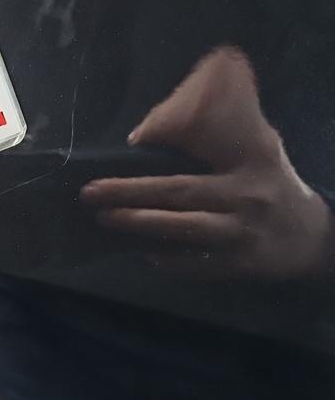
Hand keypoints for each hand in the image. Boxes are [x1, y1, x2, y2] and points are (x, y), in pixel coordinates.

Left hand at [80, 47, 334, 280]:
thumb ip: (215, 138)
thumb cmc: (267, 184)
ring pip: (182, 228)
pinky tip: (140, 252)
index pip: (207, 143)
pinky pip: (194, 263)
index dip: (169, 138)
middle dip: (130, 192)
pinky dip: (165, 258)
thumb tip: (148, 135)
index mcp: (251, 156)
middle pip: (179, 191)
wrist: (308, 236)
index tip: (132, 141)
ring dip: (139, 224)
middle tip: (91, 192)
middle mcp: (247, 193)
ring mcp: (243, 231)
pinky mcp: (239, 264)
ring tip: (104, 217)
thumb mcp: (256, 149)